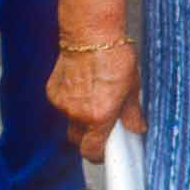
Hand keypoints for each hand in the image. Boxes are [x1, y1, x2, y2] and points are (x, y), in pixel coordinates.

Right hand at [47, 43, 144, 162]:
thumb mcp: (132, 86)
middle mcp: (77, 114)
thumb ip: (132, 112)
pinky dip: (72, 103)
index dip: (99, 155)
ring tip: (96, 97)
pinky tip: (84, 86)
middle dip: (90, 138)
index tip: (106, 153)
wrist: (89, 34)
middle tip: (104, 126)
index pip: (92, 150)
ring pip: (70, 122)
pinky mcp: (52, 92)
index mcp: (99, 116)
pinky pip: (62, 106)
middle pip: (78, 140)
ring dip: (81, 118)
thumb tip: (137, 129)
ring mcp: (62, 104)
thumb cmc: (116, 56)